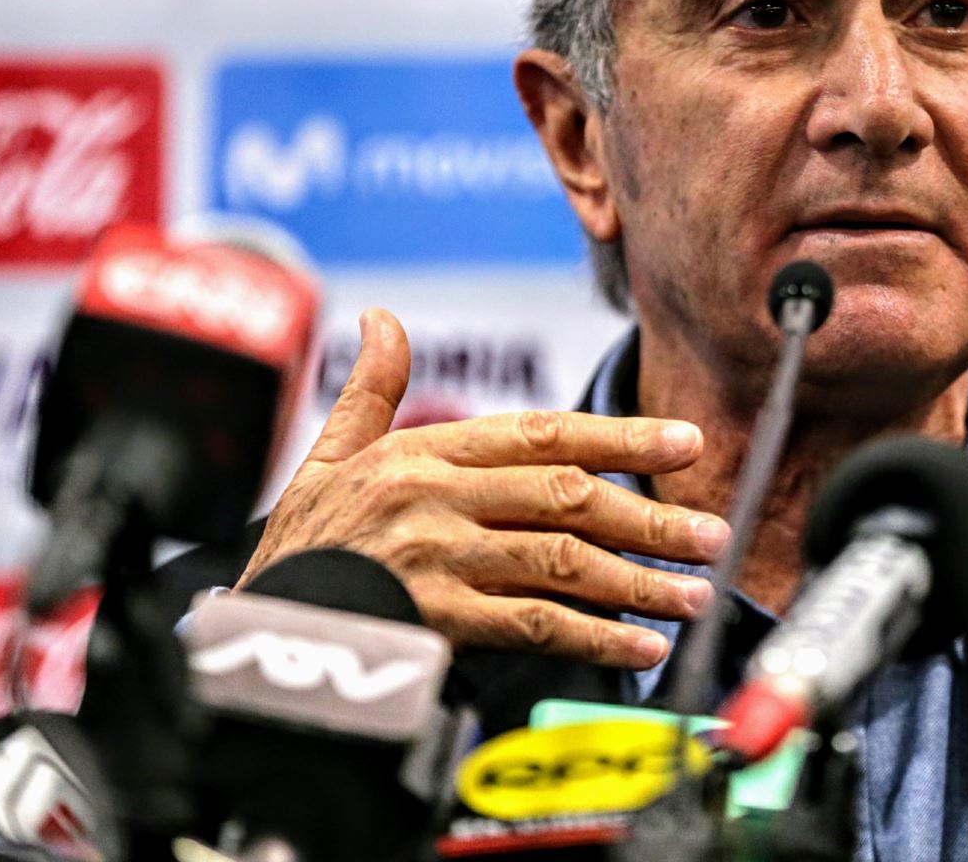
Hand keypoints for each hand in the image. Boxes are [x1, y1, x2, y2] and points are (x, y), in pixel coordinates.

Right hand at [238, 308, 728, 668]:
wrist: (253, 630)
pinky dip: (592, 639)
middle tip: (714, 534)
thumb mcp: (328, 457)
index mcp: (426, 453)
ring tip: (695, 596)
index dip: (622, 435)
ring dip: (637, 581)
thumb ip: (372, 390)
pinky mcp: (433, 622)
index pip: (543, 433)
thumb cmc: (303, 544)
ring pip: (559, 562)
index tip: (687, 440)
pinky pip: (530, 626)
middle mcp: (438, 499)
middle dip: (651, 516)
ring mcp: (438, 560)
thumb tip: (385, 318)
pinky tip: (639, 649)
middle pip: (567, 497)